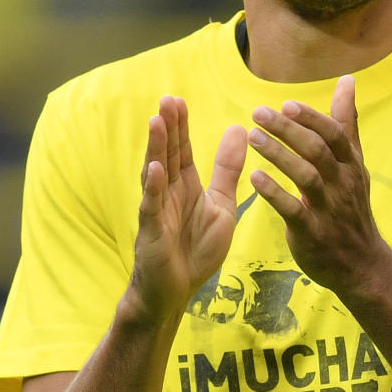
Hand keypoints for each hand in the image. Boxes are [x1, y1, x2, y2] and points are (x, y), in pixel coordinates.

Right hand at [129, 96, 247, 323]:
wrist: (176, 292)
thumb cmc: (196, 249)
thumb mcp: (220, 204)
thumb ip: (227, 169)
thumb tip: (239, 130)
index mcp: (185, 186)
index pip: (181, 150)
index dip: (180, 126)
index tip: (178, 99)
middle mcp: (167, 193)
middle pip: (166, 154)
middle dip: (167, 127)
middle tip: (167, 99)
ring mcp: (157, 212)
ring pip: (155, 174)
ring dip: (155, 148)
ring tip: (156, 121)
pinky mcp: (153, 233)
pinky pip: (152, 208)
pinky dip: (153, 188)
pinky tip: (155, 169)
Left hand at [247, 76, 385, 295]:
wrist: (361, 264)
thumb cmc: (351, 208)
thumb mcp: (355, 165)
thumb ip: (346, 124)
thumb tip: (347, 80)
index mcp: (351, 166)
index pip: (334, 135)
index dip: (312, 118)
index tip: (286, 104)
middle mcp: (343, 184)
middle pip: (317, 151)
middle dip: (288, 130)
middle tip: (258, 113)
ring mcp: (329, 209)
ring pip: (305, 176)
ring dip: (278, 155)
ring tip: (252, 137)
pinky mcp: (313, 233)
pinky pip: (293, 210)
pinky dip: (274, 193)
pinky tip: (254, 178)